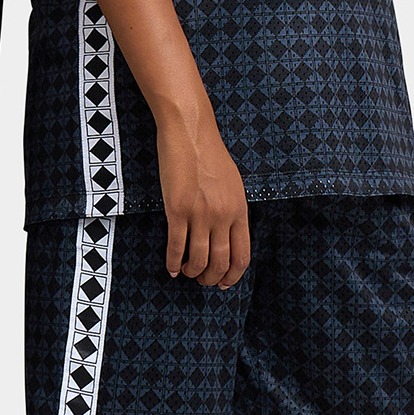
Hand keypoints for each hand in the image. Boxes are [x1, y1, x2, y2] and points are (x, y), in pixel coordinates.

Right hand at [156, 102, 249, 288]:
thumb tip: (228, 236)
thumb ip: (233, 210)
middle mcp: (222, 215)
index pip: (242, 256)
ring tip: (187, 273)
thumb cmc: (210, 153)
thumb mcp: (233, 183)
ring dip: (192, 272)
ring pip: (198, 259)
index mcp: (239, 209)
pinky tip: (171, 267)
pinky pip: (175, 245)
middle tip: (203, 280)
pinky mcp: (177, 209)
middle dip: (211, 279)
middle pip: (220, 262)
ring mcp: (199, 213)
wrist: (189, 131)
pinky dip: (173, 262)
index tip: (224, 283)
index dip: (233, 276)